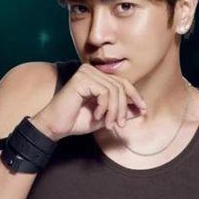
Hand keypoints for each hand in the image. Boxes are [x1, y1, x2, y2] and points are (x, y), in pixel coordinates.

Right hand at [31, 63, 146, 140]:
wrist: (55, 127)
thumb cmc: (77, 121)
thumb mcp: (106, 117)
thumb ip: (122, 111)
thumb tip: (142, 109)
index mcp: (97, 76)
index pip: (123, 82)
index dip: (135, 96)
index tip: (143, 110)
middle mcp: (91, 70)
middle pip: (120, 86)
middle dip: (123, 108)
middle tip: (120, 124)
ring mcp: (85, 73)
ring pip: (114, 90)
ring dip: (115, 110)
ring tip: (109, 124)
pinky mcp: (81, 79)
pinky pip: (104, 92)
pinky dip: (104, 106)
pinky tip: (97, 115)